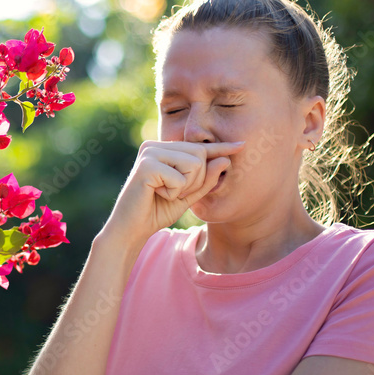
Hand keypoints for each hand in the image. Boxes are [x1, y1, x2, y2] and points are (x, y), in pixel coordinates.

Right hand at [98, 140, 245, 252]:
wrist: (131, 229)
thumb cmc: (156, 211)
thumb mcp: (188, 196)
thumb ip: (205, 179)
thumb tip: (224, 160)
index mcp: (163, 149)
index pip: (198, 147)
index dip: (221, 148)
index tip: (243, 145)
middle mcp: (155, 146)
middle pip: (200, 155)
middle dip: (197, 180)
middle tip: (175, 193)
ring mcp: (149, 153)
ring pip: (194, 164)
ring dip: (186, 187)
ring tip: (165, 193)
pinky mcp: (146, 165)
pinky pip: (180, 178)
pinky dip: (173, 192)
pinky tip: (156, 194)